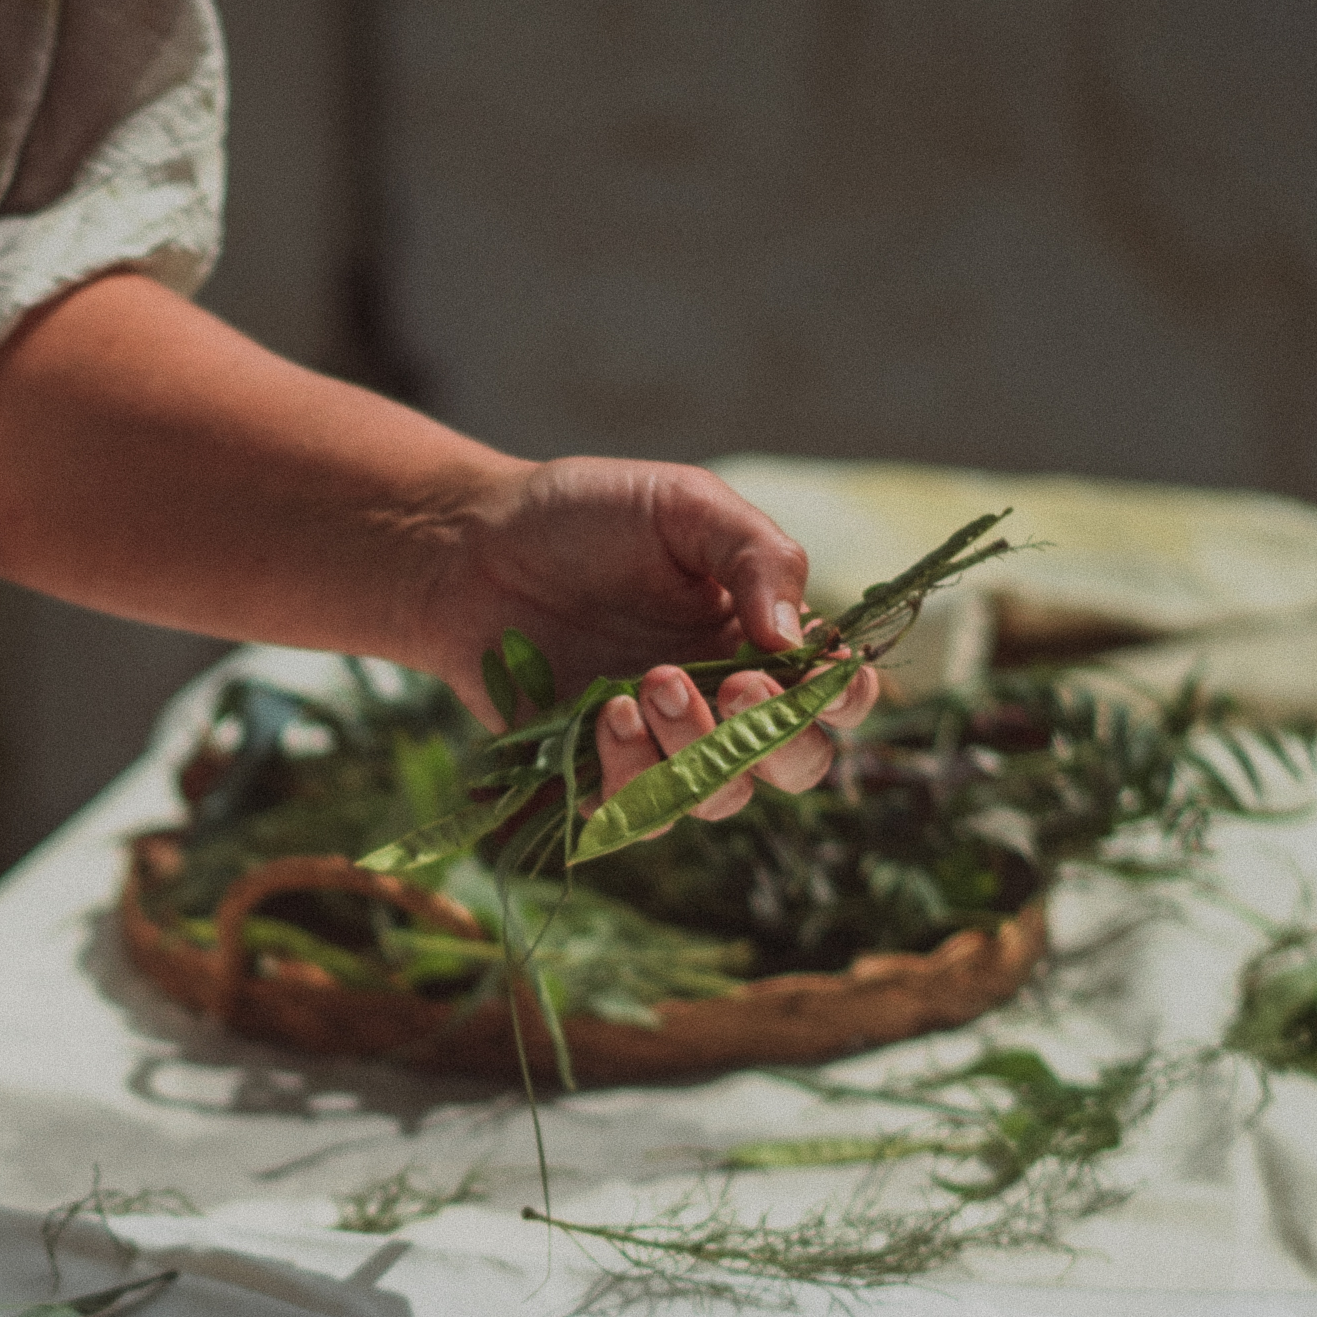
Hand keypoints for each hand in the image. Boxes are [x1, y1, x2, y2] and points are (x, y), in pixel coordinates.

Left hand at [410, 456, 879, 823]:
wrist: (474, 548)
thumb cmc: (586, 518)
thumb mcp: (687, 508)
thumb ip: (757, 558)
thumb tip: (798, 639)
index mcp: (761, 641)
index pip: (833, 695)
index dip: (843, 697)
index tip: (824, 672)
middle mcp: (723, 705)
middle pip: (792, 764)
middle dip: (775, 737)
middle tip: (734, 684)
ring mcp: (661, 746)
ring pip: (718, 795)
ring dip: (695, 749)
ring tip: (649, 683)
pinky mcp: (597, 774)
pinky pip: (640, 809)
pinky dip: (632, 771)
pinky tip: (605, 712)